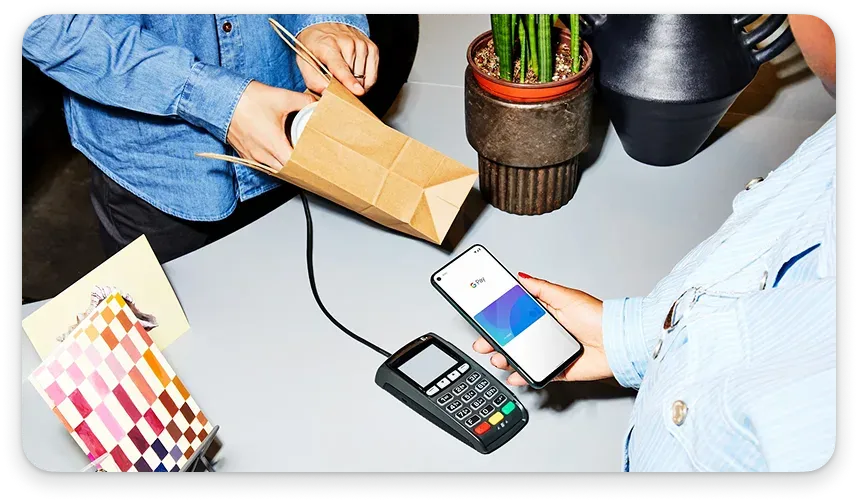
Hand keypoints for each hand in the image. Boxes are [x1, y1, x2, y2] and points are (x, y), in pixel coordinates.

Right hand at [226, 81, 315, 170]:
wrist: (221, 98)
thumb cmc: (247, 99)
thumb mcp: (282, 96)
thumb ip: (304, 101)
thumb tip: (316, 104)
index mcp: (273, 145)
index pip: (295, 166)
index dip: (307, 164)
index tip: (316, 159)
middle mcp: (262, 155)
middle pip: (286, 171)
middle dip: (298, 166)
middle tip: (309, 158)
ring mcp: (252, 156)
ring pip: (274, 169)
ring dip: (285, 165)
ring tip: (296, 155)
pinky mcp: (244, 153)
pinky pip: (262, 164)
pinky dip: (272, 161)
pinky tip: (279, 151)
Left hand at [296, 22, 378, 95]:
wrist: (324, 24)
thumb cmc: (314, 44)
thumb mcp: (304, 61)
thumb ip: (313, 79)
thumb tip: (327, 93)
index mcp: (328, 46)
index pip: (340, 67)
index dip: (349, 81)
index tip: (358, 91)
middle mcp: (347, 42)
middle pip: (354, 77)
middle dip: (347, 87)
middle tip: (337, 81)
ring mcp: (361, 44)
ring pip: (364, 78)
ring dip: (356, 83)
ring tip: (345, 75)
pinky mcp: (371, 48)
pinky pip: (373, 75)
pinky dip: (366, 80)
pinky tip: (356, 74)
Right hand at [472, 272, 612, 385]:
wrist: (617, 343)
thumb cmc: (598, 317)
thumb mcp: (565, 296)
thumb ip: (540, 289)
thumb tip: (521, 277)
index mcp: (547, 314)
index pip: (517, 316)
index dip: (499, 320)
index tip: (485, 321)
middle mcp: (548, 333)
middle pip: (515, 338)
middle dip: (496, 341)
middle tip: (484, 343)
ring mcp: (551, 352)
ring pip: (522, 357)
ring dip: (506, 359)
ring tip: (499, 358)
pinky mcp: (559, 369)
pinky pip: (537, 374)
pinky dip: (524, 377)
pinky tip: (515, 375)